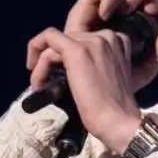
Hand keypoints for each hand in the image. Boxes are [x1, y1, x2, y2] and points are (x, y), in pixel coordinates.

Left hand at [26, 27, 143, 152]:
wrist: (118, 122)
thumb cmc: (113, 109)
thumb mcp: (109, 78)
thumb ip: (95, 64)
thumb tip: (66, 67)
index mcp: (118, 41)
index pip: (83, 38)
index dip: (67, 55)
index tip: (61, 73)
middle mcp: (107, 36)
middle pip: (68, 37)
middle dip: (51, 58)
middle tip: (45, 82)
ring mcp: (92, 41)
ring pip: (55, 40)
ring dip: (42, 63)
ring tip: (40, 86)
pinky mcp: (77, 51)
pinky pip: (48, 40)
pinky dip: (38, 62)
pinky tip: (38, 83)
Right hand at [63, 0, 157, 91]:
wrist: (96, 95)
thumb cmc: (118, 82)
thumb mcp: (146, 69)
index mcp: (129, 18)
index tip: (152, 12)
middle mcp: (112, 9)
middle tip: (137, 11)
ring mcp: (95, 7)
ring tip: (120, 13)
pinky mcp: (80, 9)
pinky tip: (107, 15)